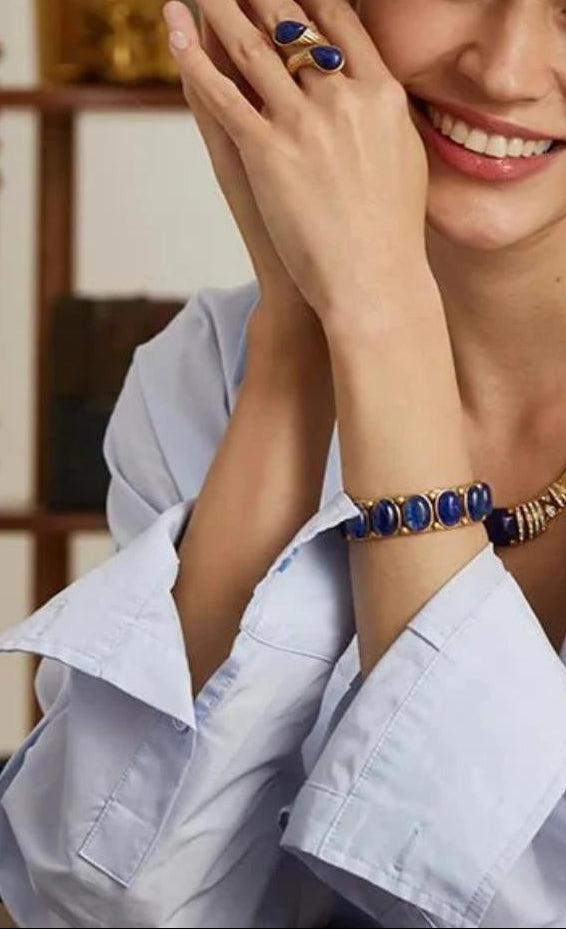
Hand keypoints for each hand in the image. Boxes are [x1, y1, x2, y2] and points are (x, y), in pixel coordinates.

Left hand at [162, 0, 432, 334]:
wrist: (374, 281)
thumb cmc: (393, 234)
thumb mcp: (405, 162)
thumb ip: (386, 120)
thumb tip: (380, 95)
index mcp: (383, 96)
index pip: (342, 22)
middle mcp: (343, 98)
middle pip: (294, 24)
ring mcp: (303, 124)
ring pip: (252, 48)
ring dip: (221, 7)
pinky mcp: (266, 154)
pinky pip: (221, 94)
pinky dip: (194, 59)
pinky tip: (176, 32)